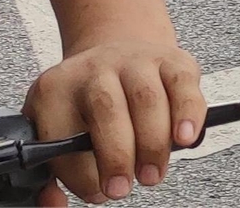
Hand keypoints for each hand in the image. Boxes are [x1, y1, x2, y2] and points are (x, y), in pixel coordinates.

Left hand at [23, 38, 205, 203]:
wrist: (116, 48)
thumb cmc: (84, 101)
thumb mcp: (52, 126)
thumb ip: (51, 168)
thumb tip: (53, 204)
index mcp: (55, 90)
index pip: (61, 134)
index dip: (79, 173)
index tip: (96, 192)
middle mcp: (94, 70)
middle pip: (107, 110)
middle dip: (116, 156)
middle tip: (122, 189)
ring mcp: (136, 60)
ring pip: (147, 99)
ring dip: (152, 143)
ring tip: (152, 175)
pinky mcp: (172, 59)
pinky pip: (183, 85)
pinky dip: (188, 113)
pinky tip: (185, 138)